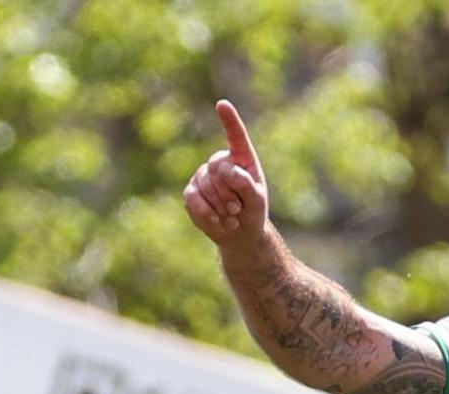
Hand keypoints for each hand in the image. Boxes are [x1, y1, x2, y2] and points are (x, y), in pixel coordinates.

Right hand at [184, 100, 269, 247]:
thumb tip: (227, 169)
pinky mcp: (191, 192)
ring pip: (205, 184)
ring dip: (220, 205)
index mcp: (241, 158)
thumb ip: (246, 184)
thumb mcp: (257, 200)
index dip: (229, 120)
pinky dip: (206, 212)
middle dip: (229, 192)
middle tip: (238, 209)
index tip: (222, 104)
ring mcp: (203, 176)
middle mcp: (220, 162)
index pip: (235, 136)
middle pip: (218, 167)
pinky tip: (216, 220)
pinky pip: (193, 198)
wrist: (238, 234)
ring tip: (231, 217)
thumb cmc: (252, 212)